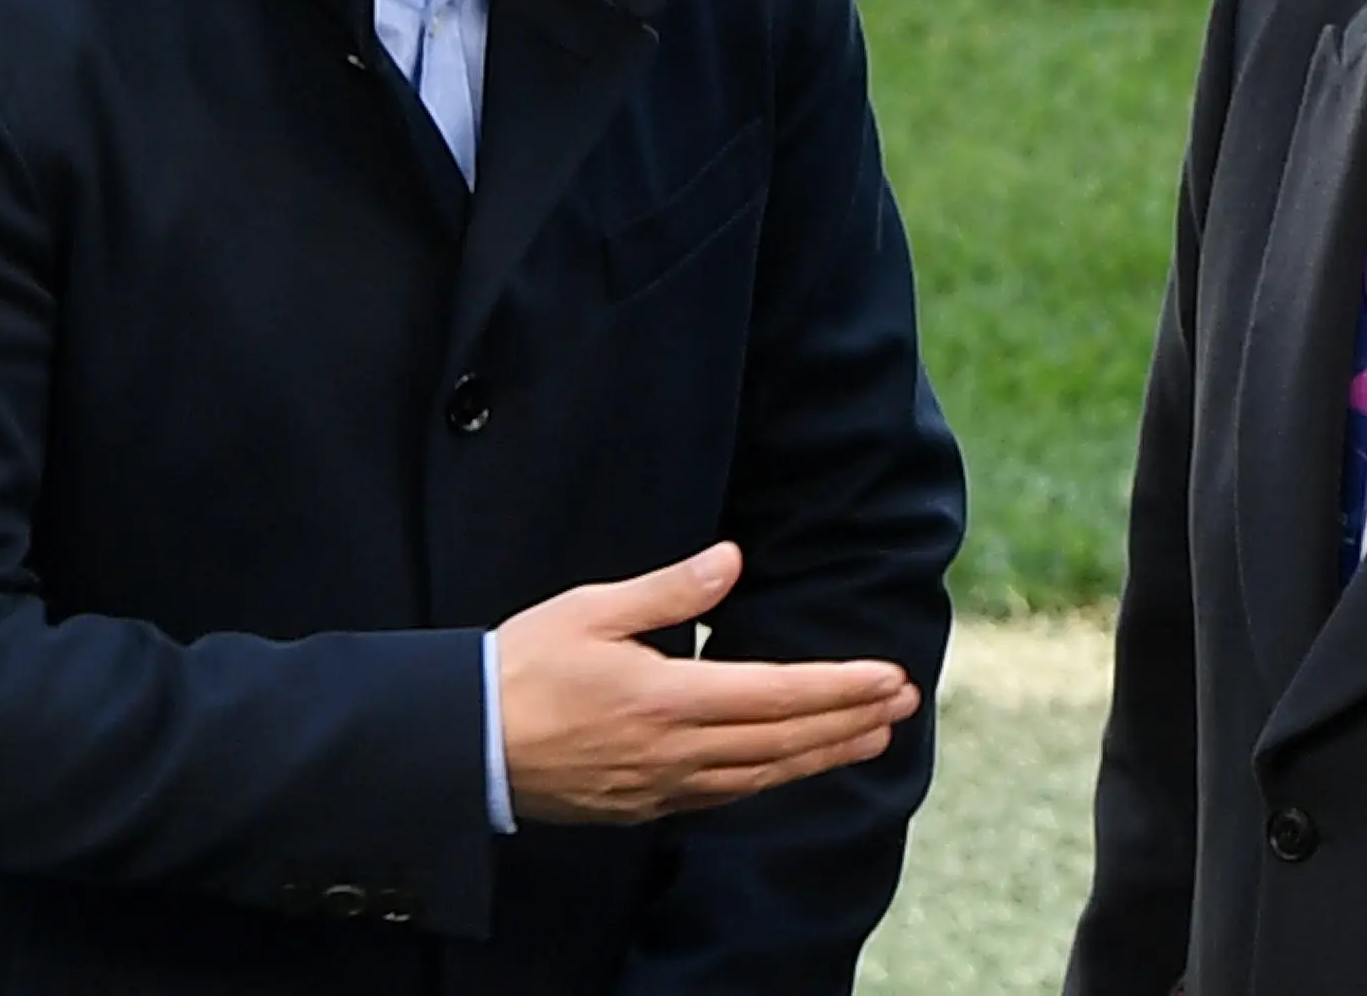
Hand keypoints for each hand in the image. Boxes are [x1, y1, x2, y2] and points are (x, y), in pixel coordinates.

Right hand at [495, 541, 920, 825]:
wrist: (461, 747)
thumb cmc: (523, 666)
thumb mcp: (594, 608)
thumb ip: (671, 590)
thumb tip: (733, 559)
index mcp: (666, 698)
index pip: (777, 694)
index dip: (841, 687)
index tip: (891, 678)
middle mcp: (674, 751)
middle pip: (784, 741)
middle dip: (851, 721)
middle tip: (906, 704)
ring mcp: (660, 787)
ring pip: (763, 776)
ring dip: (823, 756)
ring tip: (872, 738)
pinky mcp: (643, 808)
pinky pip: (725, 796)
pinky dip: (772, 779)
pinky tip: (794, 766)